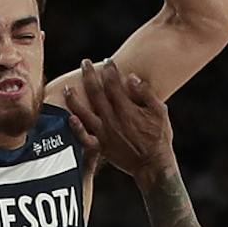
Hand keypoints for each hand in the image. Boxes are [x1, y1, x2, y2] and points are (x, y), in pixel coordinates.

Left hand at [61, 59, 174, 181]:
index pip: (113, 84)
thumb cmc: (159, 137)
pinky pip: (84, 138)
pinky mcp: (101, 147)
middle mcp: (112, 120)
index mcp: (127, 110)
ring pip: (84, 113)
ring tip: (67, 88)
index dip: (109, 70)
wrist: (153, 165)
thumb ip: (146, 93)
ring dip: (74, 99)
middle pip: (95, 93)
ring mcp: (104, 134)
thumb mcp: (160, 112)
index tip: (108, 61)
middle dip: (89, 75)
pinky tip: (70, 118)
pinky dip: (76, 128)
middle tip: (85, 63)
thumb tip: (131, 77)